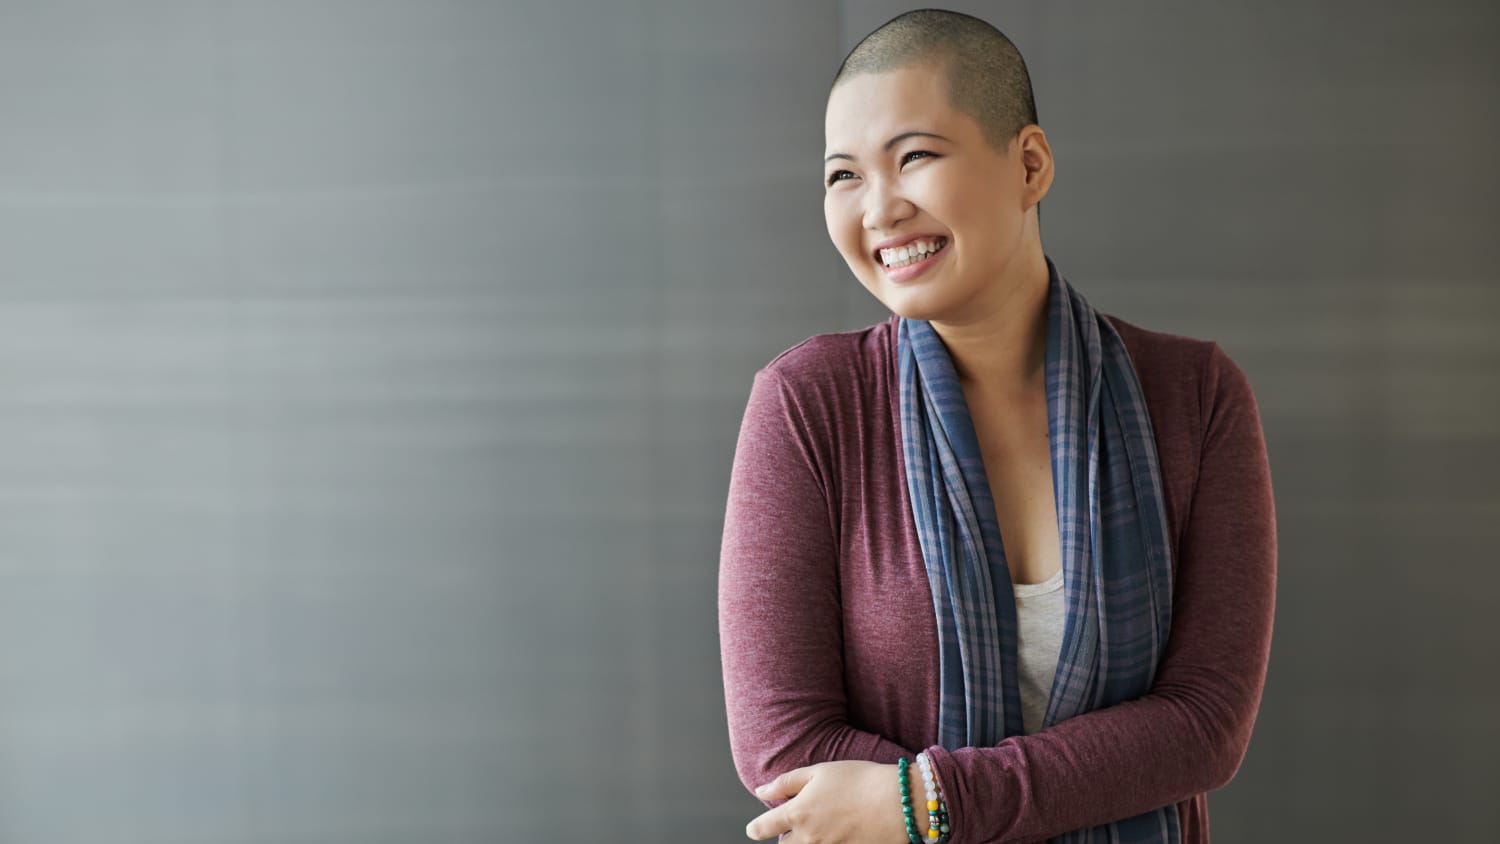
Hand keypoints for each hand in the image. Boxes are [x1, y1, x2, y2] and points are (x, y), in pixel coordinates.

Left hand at [745, 760, 915, 842]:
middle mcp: (809, 837)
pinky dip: (828, 843)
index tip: (753, 829)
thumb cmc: (859, 780)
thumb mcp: (819, 772)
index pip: (763, 828)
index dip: (755, 829)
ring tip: (825, 824)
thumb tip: (760, 790)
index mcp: (798, 813)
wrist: (899, 801)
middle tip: (802, 820)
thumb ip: (786, 783)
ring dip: (808, 841)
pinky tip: (840, 831)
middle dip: (787, 835)